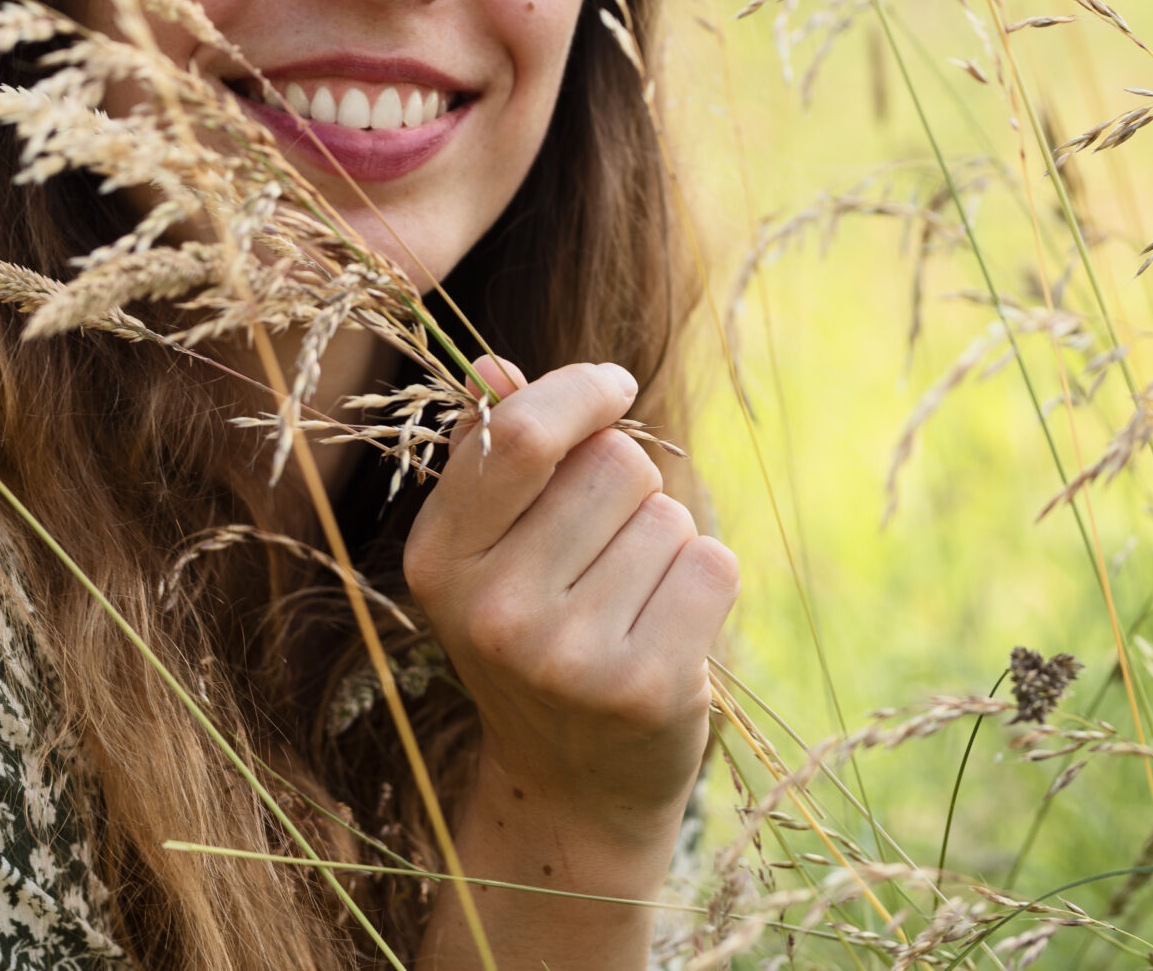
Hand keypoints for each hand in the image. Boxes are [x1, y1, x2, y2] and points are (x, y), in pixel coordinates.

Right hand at [404, 356, 736, 967]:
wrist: (574, 786)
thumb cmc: (539, 632)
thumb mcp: (492, 551)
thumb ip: (494, 455)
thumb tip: (494, 366)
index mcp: (440, 559)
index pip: (519, 432)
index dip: (581, 391)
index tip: (614, 387)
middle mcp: (494, 610)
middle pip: (613, 464)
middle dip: (628, 484)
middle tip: (604, 552)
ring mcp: (568, 655)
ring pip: (668, 515)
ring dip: (666, 540)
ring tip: (629, 600)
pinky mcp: (646, 686)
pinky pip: (712, 565)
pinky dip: (704, 583)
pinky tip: (667, 629)